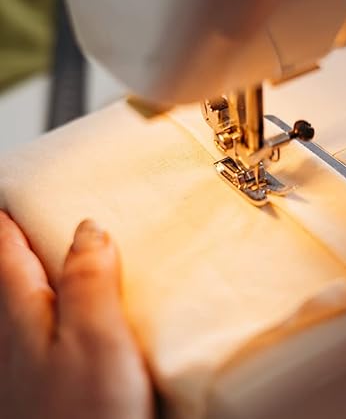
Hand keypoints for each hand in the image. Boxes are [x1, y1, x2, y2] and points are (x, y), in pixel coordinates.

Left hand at [0, 211, 153, 418]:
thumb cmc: (86, 418)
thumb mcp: (95, 338)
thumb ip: (89, 279)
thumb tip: (89, 230)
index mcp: (23, 315)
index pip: (8, 250)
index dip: (9, 218)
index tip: (14, 192)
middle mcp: (17, 336)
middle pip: (12, 275)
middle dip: (18, 241)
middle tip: (33, 217)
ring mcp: (29, 362)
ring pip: (28, 302)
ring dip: (40, 273)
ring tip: (59, 253)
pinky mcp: (50, 382)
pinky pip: (47, 329)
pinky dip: (59, 306)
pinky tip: (76, 311)